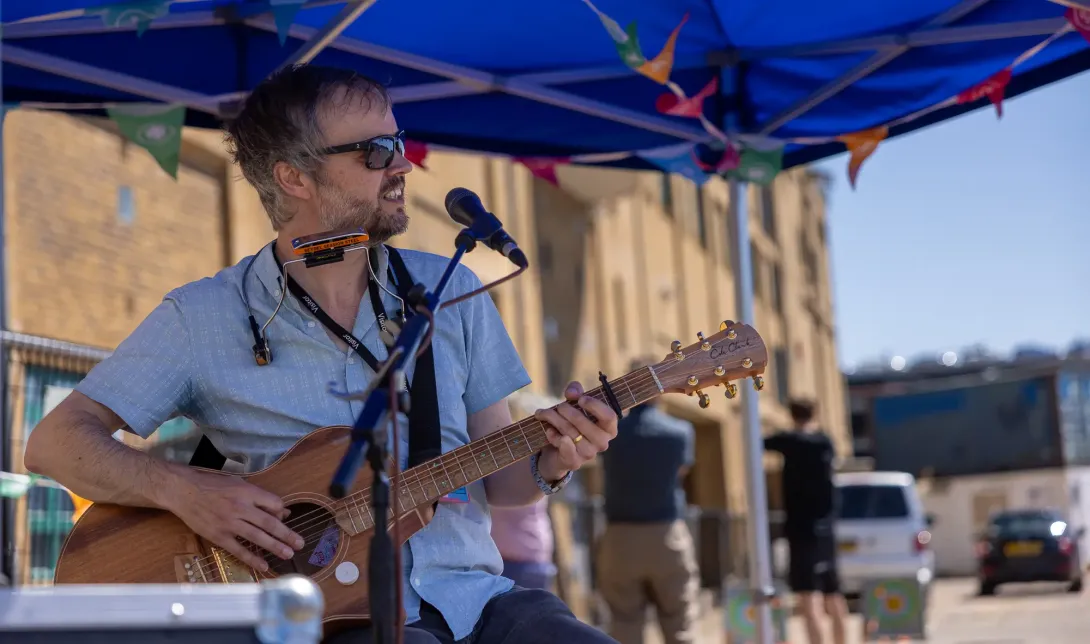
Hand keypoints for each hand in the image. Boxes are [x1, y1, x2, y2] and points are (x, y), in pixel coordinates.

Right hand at [167, 471, 304, 572]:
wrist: (183, 491)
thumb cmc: (212, 485)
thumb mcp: (237, 483)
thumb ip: (258, 496)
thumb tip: (280, 510)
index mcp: (247, 491)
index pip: (273, 503)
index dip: (282, 512)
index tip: (286, 518)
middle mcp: (240, 507)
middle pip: (269, 523)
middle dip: (287, 534)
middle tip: (300, 543)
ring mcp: (229, 523)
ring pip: (257, 537)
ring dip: (275, 547)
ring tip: (288, 554)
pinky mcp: (218, 535)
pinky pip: (238, 549)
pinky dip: (251, 558)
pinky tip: (263, 565)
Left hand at [534, 381, 618, 480]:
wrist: (557, 451)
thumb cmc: (572, 423)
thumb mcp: (575, 404)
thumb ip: (576, 392)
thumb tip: (572, 392)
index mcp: (608, 428)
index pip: (609, 417)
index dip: (595, 405)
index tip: (580, 399)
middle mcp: (602, 442)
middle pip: (585, 424)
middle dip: (567, 411)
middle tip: (558, 406)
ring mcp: (589, 454)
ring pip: (571, 433)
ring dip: (555, 420)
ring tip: (544, 413)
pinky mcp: (574, 462)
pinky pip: (566, 449)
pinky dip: (555, 437)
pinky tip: (549, 431)